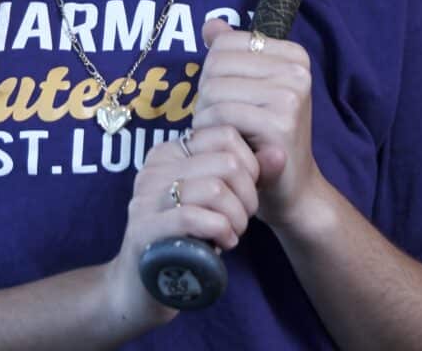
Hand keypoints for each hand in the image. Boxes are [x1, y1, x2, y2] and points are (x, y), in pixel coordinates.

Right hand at [102, 123, 259, 332]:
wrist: (141, 286)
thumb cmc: (185, 238)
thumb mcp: (215, 201)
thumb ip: (246, 175)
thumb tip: (280, 153)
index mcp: (170, 151)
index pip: (225, 135)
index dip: (250, 166)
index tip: (246, 192)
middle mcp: (154, 167)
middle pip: (227, 163)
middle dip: (247, 196)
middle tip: (243, 218)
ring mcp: (145, 197)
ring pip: (215, 189)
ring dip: (237, 218)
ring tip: (233, 233)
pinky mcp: (143, 228)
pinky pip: (193, 217)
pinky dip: (221, 232)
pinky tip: (223, 244)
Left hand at [193, 18, 323, 231]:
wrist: (292, 190)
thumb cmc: (264, 137)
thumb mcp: (250, 89)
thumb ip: (230, 54)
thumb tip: (210, 24)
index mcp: (293, 55)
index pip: (225, 43)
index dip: (212, 72)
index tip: (228, 97)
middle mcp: (297, 71)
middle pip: (216, 65)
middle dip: (206, 95)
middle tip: (222, 120)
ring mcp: (291, 96)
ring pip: (214, 89)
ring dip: (206, 116)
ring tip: (224, 132)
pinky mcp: (280, 124)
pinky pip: (222, 114)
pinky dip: (211, 131)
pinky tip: (227, 144)